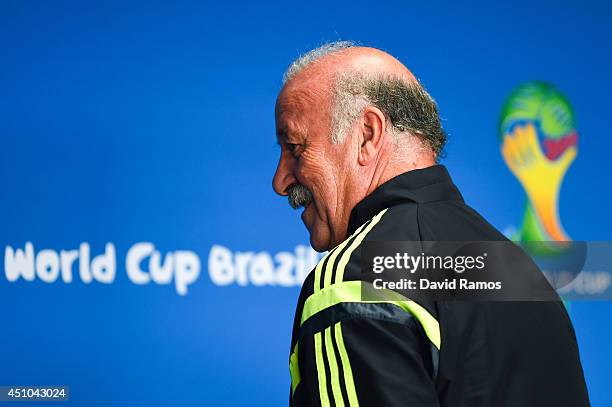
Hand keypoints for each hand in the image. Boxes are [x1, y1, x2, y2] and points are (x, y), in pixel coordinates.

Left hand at [501, 123, 575, 240]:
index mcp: (539, 163)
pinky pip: (510, 162)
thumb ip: (567, 158)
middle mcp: (529, 166)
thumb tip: (575, 148)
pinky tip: (503, 147)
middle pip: (523, 149)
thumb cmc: (552, 182)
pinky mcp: (517, 173)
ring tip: (507, 134)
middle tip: (517, 126)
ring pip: (515, 155)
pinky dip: (506, 155)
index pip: (533, 146)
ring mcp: (522, 170)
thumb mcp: (560, 169)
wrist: (543, 196)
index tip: (529, 126)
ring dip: (510, 144)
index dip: (531, 136)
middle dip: (520, 137)